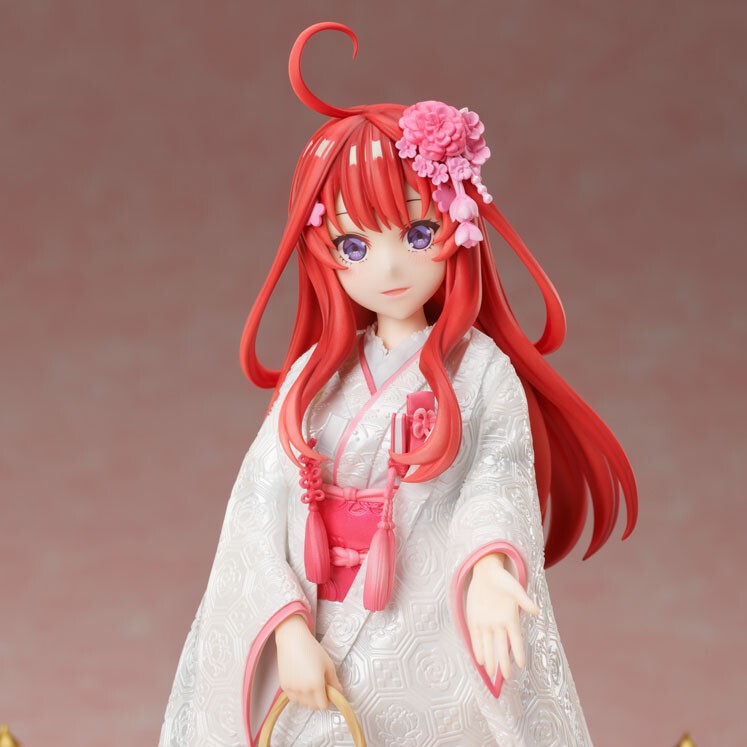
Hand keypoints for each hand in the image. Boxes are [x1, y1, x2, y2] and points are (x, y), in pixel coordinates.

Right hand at [274, 614, 342, 710]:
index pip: (323, 706)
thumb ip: (334, 681)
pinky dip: (298, 694)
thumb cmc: (311, 649)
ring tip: (309, 681)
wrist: (292, 640)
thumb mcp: (328, 664)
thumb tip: (339, 692)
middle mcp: (303, 690)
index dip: (328, 700)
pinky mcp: (284, 686)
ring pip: (303, 703)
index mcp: (316, 684)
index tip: (329, 693)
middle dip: (319, 699)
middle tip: (320, 686)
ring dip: (308, 698)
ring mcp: (292, 689)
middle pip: (313, 706)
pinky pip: (293, 697)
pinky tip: (301, 681)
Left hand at [465, 553, 539, 680]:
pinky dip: (477, 648)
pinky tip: (478, 660)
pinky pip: (475, 637)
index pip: (516, 639)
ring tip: (490, 674)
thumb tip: (537, 611)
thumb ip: (524, 600)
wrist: (486, 571)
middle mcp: (498, 624)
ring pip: (488, 645)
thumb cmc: (503, 579)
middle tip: (507, 678)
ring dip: (489, 659)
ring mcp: (486, 623)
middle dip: (504, 662)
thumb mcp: (514, 588)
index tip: (522, 665)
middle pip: (501, 647)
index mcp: (510, 618)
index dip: (519, 652)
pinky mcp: (474, 619)